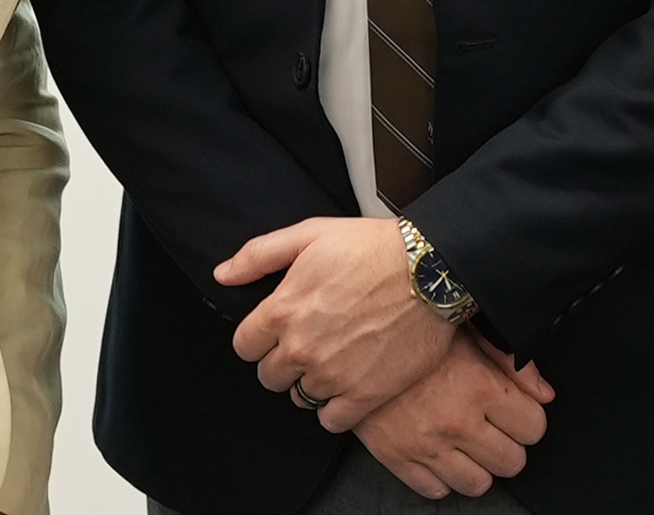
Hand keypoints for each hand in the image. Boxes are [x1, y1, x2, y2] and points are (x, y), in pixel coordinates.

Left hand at [217, 216, 457, 429]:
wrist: (430, 271)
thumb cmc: (373, 248)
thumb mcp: (310, 234)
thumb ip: (259, 255)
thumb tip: (223, 274)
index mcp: (282, 310)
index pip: (244, 346)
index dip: (259, 339)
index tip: (277, 333)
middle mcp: (302, 347)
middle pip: (269, 376)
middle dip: (283, 361)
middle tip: (309, 344)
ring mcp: (333, 375)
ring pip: (299, 397)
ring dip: (310, 383)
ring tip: (333, 361)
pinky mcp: (364, 395)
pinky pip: (331, 420)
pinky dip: (335, 409)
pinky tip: (348, 386)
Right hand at [353, 332, 554, 499]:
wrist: (350, 338)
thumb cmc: (412, 330)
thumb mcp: (468, 333)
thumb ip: (513, 362)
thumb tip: (545, 394)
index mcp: (480, 386)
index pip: (534, 428)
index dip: (528, 420)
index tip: (517, 414)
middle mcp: (456, 420)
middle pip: (512, 462)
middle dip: (508, 446)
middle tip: (493, 430)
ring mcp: (426, 444)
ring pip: (478, 485)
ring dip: (477, 467)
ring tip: (467, 444)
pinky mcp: (396, 458)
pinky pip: (435, 490)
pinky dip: (441, 477)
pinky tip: (438, 452)